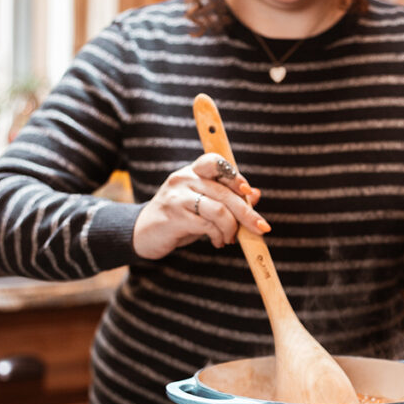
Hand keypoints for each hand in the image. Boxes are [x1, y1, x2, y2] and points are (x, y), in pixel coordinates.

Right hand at [132, 153, 269, 259]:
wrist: (142, 233)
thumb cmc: (178, 217)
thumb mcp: (203, 204)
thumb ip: (227, 198)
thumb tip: (257, 194)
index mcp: (192, 171)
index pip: (216, 162)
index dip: (235, 176)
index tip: (248, 192)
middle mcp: (184, 179)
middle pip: (224, 191)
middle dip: (247, 212)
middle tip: (261, 227)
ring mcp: (177, 197)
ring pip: (219, 209)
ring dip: (231, 228)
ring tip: (230, 238)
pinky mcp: (174, 216)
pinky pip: (208, 225)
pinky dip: (219, 236)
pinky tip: (218, 241)